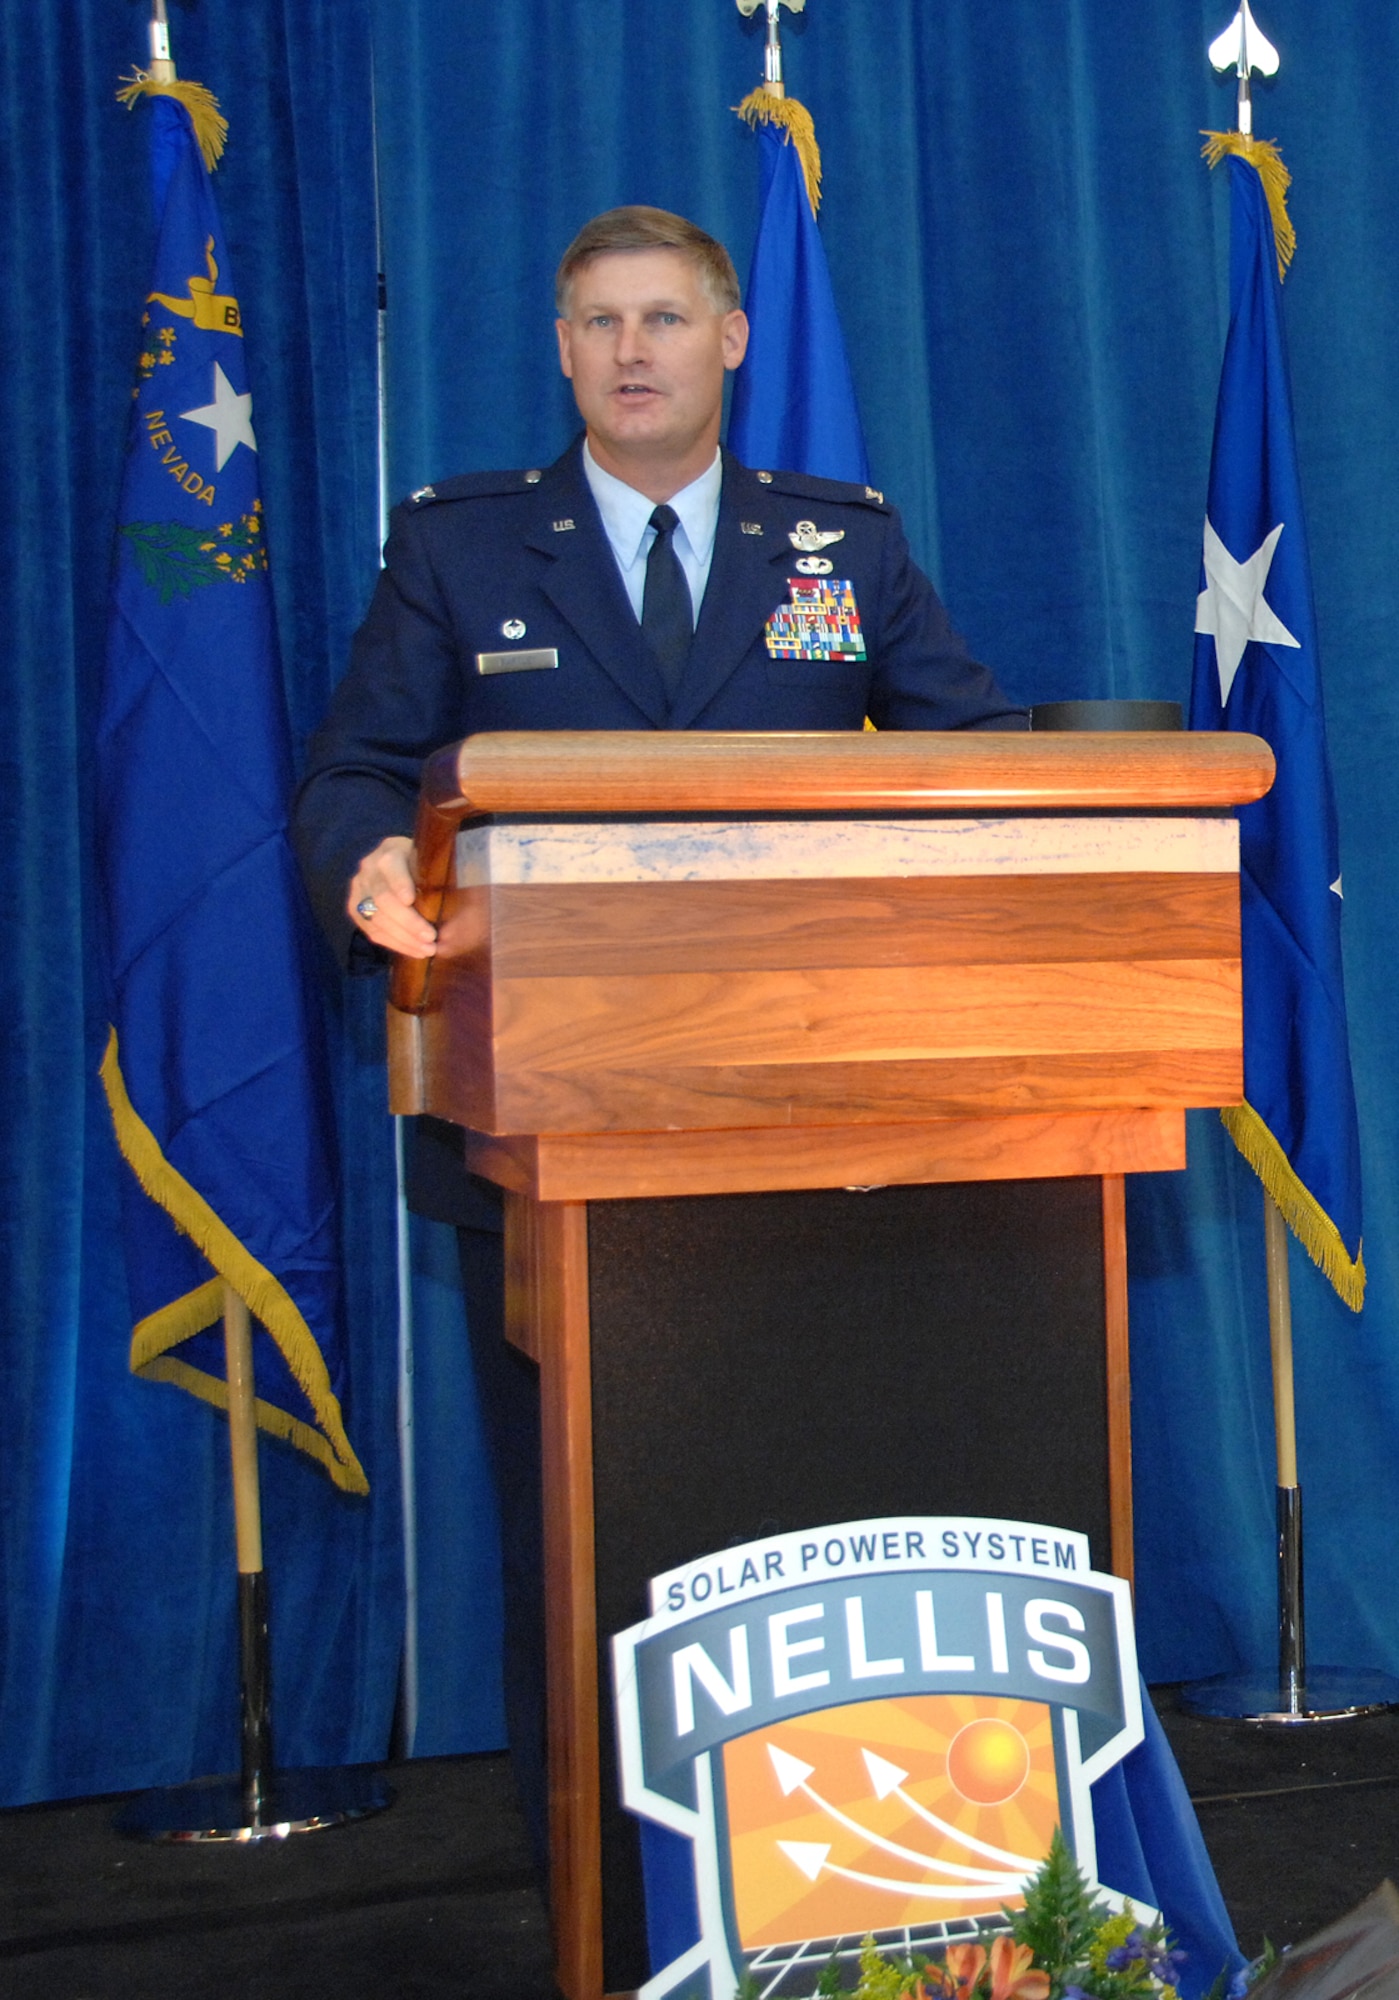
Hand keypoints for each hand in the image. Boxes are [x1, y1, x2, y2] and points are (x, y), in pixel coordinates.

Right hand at [347, 836, 437, 958]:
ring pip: (376, 918)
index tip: (410, 900)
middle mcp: (369, 868)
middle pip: (383, 898)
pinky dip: (395, 944)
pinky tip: (415, 951)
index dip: (399, 883)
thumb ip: (443, 874)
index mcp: (390, 850)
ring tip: (427, 950)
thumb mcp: (431, 861)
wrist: (393, 866)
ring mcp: (359, 889)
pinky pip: (372, 931)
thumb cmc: (422, 865)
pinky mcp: (355, 909)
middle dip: (408, 921)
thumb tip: (470, 894)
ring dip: (403, 938)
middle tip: (430, 937)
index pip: (390, 865)